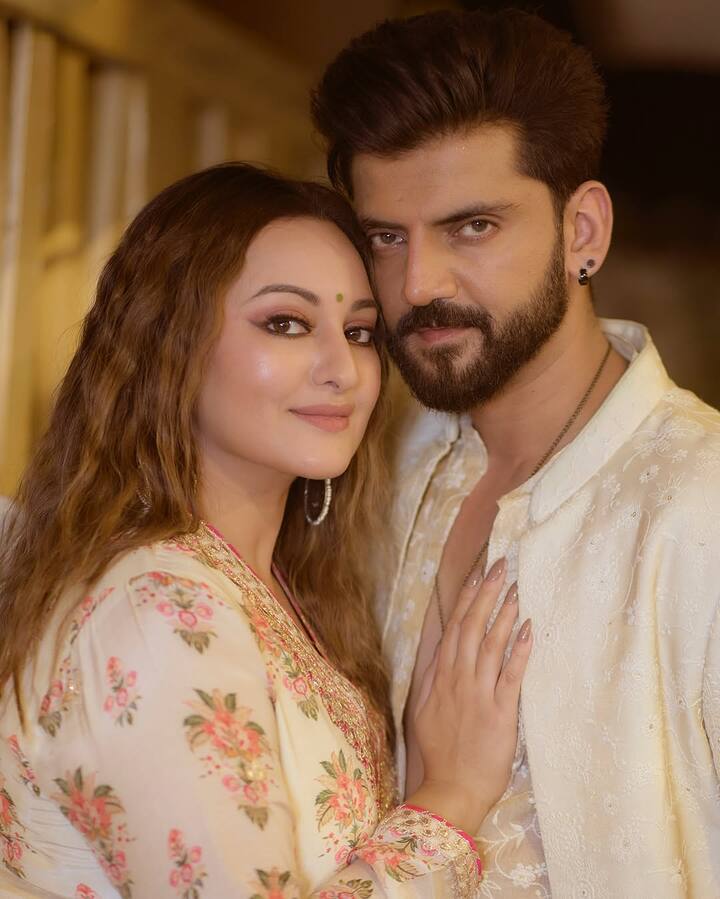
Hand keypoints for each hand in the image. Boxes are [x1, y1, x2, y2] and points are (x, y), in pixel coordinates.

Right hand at [407, 561, 531, 835]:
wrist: (451, 791)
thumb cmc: (441, 753)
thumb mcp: (424, 711)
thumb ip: (432, 679)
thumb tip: (440, 651)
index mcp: (440, 677)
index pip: (454, 628)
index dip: (467, 599)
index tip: (478, 573)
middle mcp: (458, 680)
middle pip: (472, 628)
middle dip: (487, 594)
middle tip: (501, 566)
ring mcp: (479, 695)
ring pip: (491, 645)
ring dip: (504, 613)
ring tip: (516, 587)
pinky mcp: (500, 713)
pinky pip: (511, 676)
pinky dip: (520, 651)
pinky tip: (529, 629)